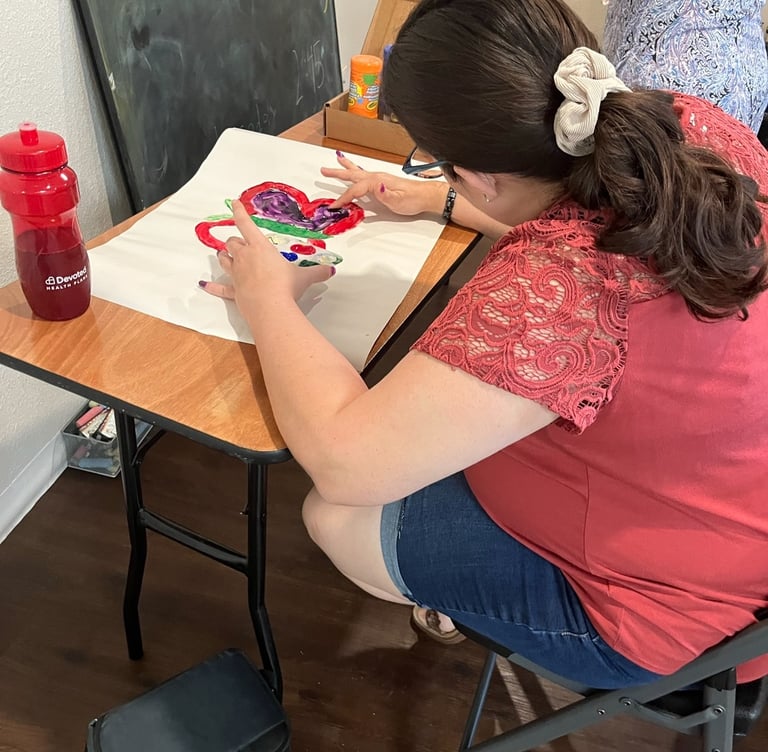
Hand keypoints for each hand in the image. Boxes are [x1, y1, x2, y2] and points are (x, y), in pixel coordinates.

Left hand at [199, 200, 334, 305]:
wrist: (271, 308)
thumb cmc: (285, 286)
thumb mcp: (304, 278)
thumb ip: (316, 272)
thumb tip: (330, 271)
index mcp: (260, 247)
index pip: (246, 224)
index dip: (239, 212)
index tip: (234, 203)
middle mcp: (244, 257)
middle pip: (233, 243)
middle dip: (235, 242)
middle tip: (240, 243)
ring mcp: (236, 275)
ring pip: (224, 260)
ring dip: (224, 256)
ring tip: (225, 255)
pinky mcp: (234, 291)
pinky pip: (220, 287)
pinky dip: (213, 286)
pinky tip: (205, 285)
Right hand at [321, 152, 444, 216]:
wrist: (425, 195)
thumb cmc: (412, 199)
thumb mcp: (398, 200)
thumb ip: (385, 194)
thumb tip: (375, 187)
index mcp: (377, 181)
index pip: (355, 190)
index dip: (343, 198)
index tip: (334, 206)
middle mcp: (376, 177)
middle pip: (352, 175)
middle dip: (337, 173)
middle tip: (323, 170)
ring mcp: (379, 179)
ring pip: (357, 173)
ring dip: (345, 168)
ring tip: (336, 161)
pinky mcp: (382, 183)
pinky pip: (363, 177)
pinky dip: (355, 172)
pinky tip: (354, 172)